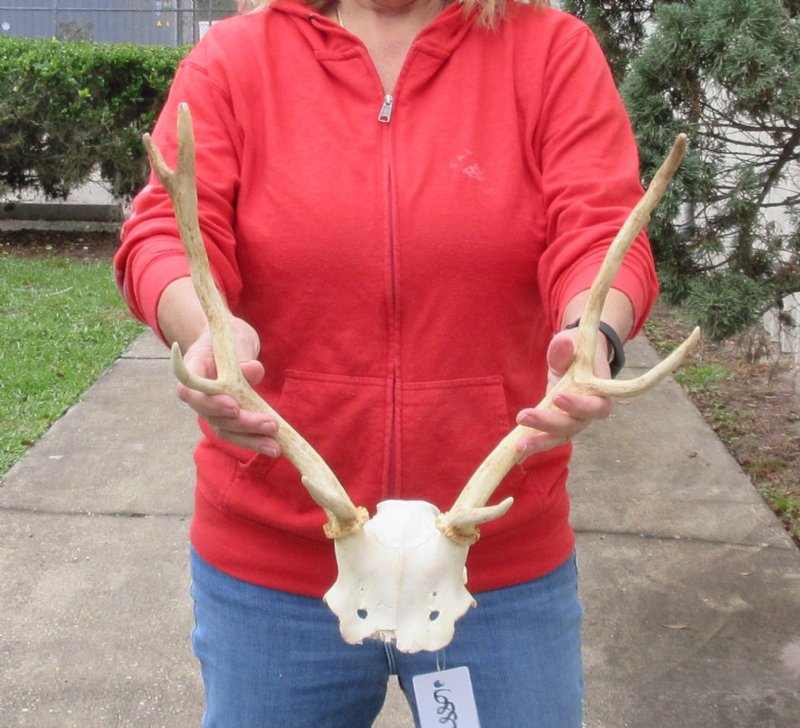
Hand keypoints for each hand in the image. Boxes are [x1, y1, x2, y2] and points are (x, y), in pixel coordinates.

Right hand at [177, 317, 281, 456]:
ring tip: (275, 446)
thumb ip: (242, 354)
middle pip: (211, 415)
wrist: (223, 342)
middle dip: (241, 423)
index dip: (210, 402)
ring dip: (250, 439)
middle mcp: (197, 394)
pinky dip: (253, 440)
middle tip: (269, 423)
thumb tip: (252, 371)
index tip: (233, 405)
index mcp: (193, 368)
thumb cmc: (228, 337)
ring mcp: (210, 408)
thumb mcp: (237, 337)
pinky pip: (235, 432)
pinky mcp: (225, 417)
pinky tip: (272, 446)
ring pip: (224, 429)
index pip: (191, 390)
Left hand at [514, 328, 613, 459]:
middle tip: (524, 416)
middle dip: (549, 423)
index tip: (558, 397)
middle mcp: (589, 412)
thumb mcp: (571, 346)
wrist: (577, 360)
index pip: (596, 406)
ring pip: (560, 436)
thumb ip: (564, 350)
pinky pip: (549, 437)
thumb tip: (562, 343)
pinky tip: (517, 451)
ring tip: (518, 444)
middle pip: (574, 425)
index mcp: (600, 393)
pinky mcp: (559, 425)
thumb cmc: (577, 353)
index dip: (579, 405)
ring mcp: (574, 421)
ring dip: (540, 441)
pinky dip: (535, 444)